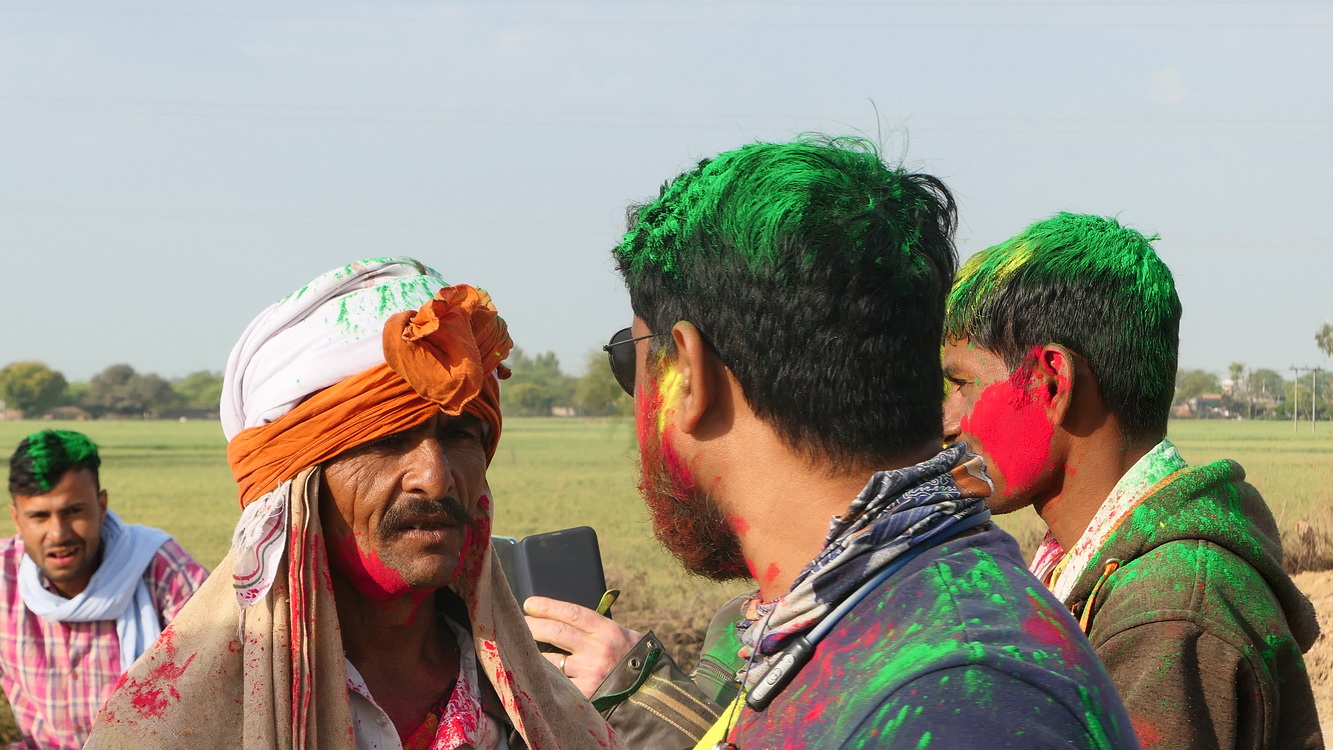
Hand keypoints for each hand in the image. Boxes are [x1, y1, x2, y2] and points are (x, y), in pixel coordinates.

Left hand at [524, 596, 643, 697]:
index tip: (529, 604)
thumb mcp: (622, 636)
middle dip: (533, 626)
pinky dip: (546, 678)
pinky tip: (533, 675)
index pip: (572, 613)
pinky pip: (558, 683)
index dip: (548, 607)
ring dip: (534, 655)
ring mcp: (591, 673)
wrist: (651, 692)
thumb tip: (561, 618)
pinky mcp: (585, 694)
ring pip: (552, 661)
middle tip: (517, 624)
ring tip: (522, 650)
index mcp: (608, 631)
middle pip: (557, 633)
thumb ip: (595, 628)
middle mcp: (598, 650)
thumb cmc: (633, 660)